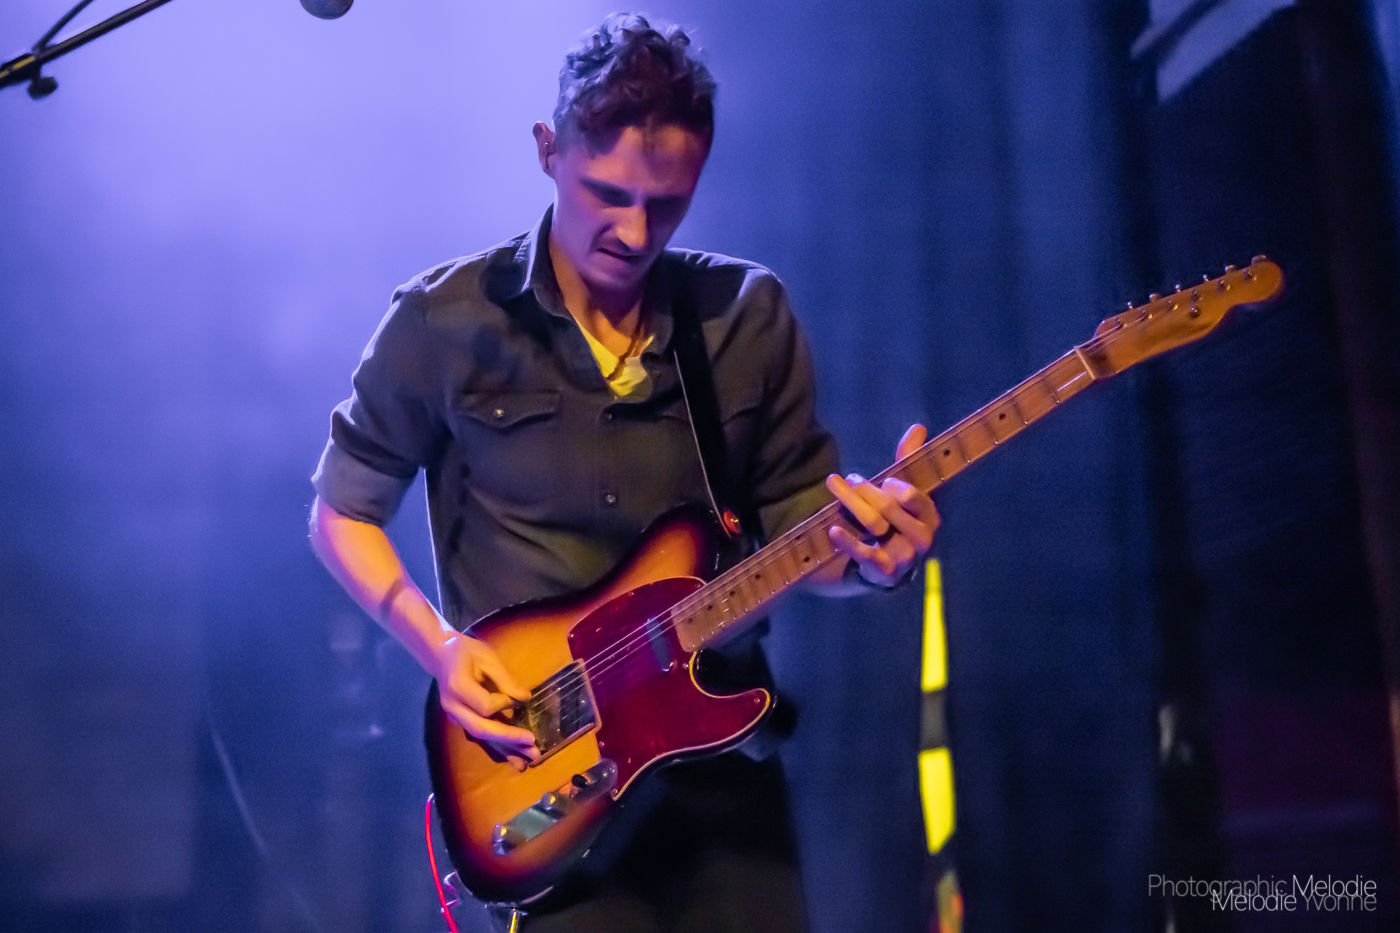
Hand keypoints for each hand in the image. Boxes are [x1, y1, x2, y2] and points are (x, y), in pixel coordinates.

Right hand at [434, 634, 540, 770]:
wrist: (440, 656)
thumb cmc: (465, 651)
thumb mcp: (486, 656)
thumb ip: (504, 678)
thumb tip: (525, 698)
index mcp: (458, 687)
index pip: (485, 706)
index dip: (504, 704)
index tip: (518, 697)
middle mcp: (454, 707)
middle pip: (481, 729)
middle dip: (508, 739)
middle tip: (533, 747)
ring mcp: (456, 717)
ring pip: (481, 738)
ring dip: (505, 750)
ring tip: (527, 762)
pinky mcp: (461, 721)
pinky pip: (481, 737)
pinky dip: (498, 748)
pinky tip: (515, 760)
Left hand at [826, 424, 939, 586]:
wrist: (884, 567)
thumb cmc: (894, 521)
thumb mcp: (902, 492)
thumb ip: (908, 461)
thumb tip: (918, 427)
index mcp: (930, 516)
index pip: (915, 496)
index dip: (895, 486)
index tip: (882, 480)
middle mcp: (922, 538)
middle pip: (889, 506)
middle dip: (864, 490)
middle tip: (847, 479)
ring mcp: (904, 557)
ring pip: (875, 525)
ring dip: (851, 504)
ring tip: (835, 488)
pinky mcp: (884, 572)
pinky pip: (865, 554)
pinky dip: (847, 541)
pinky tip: (832, 530)